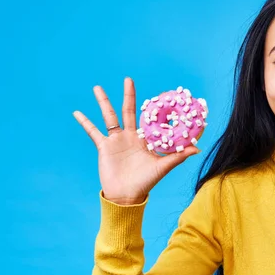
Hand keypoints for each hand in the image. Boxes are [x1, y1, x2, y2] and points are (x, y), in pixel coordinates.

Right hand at [73, 78, 199, 204]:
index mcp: (145, 139)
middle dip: (128, 95)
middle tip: (128, 79)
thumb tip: (197, 149)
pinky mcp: (104, 147)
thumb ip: (178, 156)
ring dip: (103, 101)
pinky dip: (85, 122)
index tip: (156, 94)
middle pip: (128, 110)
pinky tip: (77, 112)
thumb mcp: (163, 167)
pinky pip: (93, 131)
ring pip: (109, 116)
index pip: (148, 119)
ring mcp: (116, 140)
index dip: (151, 107)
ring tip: (97, 87)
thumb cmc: (146, 182)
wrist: (127, 195)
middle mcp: (130, 136)